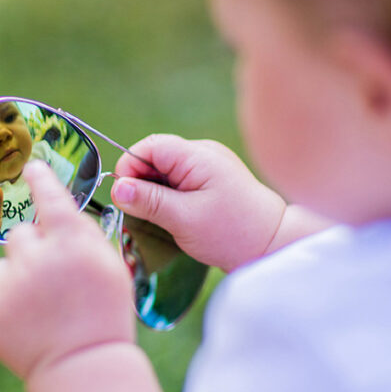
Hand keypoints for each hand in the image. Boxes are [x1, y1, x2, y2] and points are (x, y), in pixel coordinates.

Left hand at [0, 162, 135, 380]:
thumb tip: (53, 208)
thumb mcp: (110, 267)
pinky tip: (15, 325)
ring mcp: (5, 287)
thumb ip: (82, 234)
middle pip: (20, 236)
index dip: (39, 180)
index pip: (48, 195)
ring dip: (13, 284)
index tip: (31, 169)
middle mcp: (35, 257)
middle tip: (53, 285)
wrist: (83, 367)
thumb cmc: (104, 316)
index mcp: (71, 241)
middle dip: (33, 254)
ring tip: (38, 313)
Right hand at [112, 135, 286, 272]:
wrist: (273, 245)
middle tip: (141, 214)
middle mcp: (203, 154)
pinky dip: (168, 198)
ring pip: (165, 172)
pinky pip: (178, 182)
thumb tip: (117, 188)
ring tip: (161, 219)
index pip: (149, 146)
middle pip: (155, 158)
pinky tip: (173, 218)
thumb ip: (149, 201)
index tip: (125, 197)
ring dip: (154, 194)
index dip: (130, 168)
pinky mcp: (211, 181)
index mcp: (198, 156)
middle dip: (141, 184)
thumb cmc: (233, 232)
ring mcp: (208, 167)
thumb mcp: (184, 219)